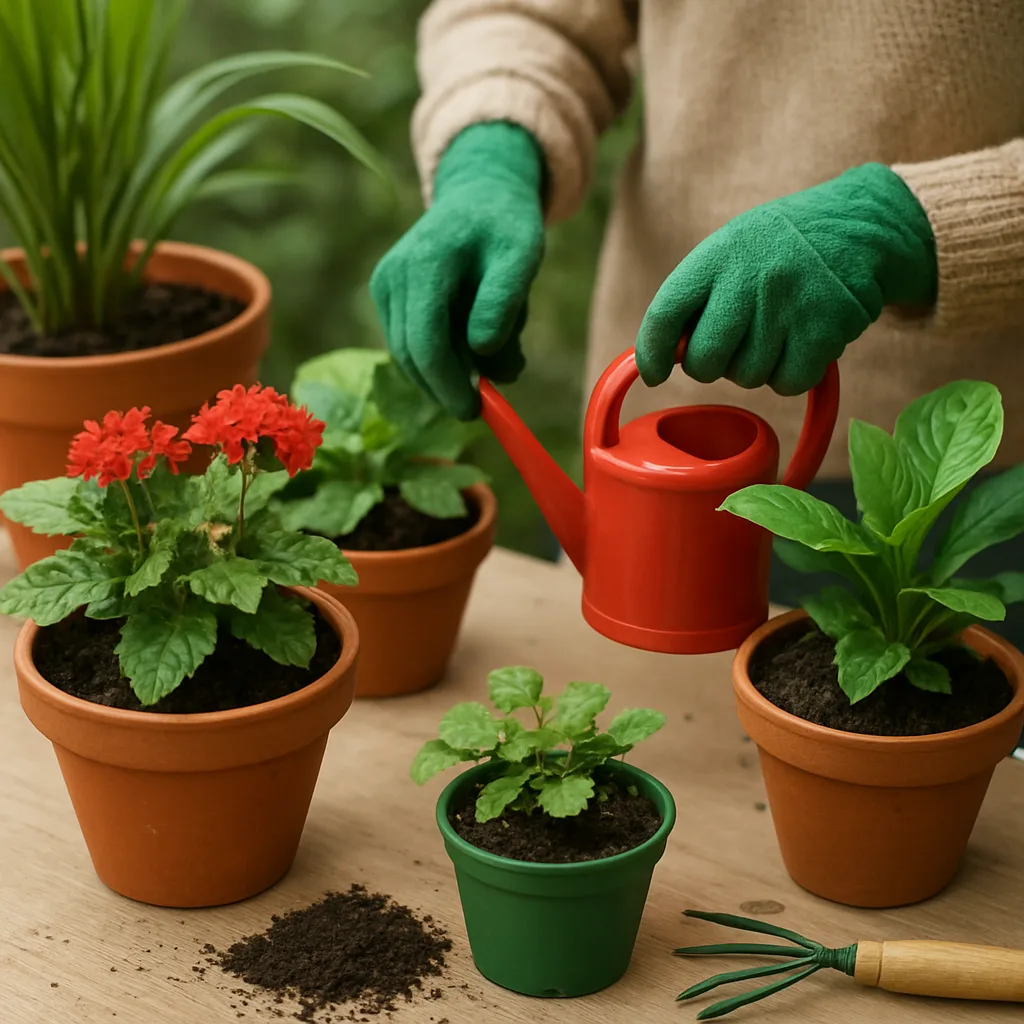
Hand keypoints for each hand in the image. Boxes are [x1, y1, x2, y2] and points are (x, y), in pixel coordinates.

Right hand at [370, 122, 544, 419]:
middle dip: (451, 386)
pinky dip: (444, 355)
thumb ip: (502, 302)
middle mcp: (392, 277)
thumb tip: (481, 351)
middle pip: (412, 357)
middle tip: (492, 394)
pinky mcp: (386, 298)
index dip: (447, 386)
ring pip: (411, 356)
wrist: (478, 195)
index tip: (475, 411)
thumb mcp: (522, 256)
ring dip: (453, 369)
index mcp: (423, 264)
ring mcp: (384, 288)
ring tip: (497, 346)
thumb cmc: (506, 226)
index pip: (425, 344)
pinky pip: (412, 345)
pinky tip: (475, 336)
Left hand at [635, 163, 936, 395]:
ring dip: (756, 367)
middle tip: (730, 347)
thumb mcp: (732, 250)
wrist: (862, 226)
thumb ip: (697, 298)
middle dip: (710, 366)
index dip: (651, 354)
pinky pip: (787, 383)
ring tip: (775, 331)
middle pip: (704, 361)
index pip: (664, 314)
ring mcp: (789, 305)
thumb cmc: (782, 248)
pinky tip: (801, 342)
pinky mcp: (825, 331)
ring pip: (746, 377)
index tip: (653, 374)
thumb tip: (666, 356)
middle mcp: (750, 278)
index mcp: (717, 255)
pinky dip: (791, 375)